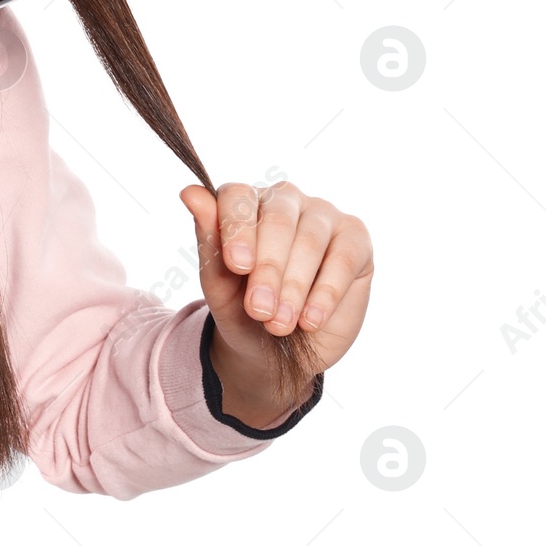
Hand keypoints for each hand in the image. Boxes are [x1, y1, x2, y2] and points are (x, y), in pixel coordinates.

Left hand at [179, 180, 372, 425]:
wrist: (276, 352)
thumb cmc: (242, 308)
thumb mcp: (219, 284)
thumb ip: (208, 240)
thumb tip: (189, 192)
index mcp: (244, 202)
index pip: (238, 196)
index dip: (237, 229)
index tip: (237, 267)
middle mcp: (284, 199)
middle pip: (277, 221)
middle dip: (268, 270)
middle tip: (259, 311)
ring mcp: (322, 215)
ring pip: (309, 241)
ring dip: (294, 288)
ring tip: (280, 323)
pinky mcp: (355, 239)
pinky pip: (343, 259)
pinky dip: (326, 294)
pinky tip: (310, 320)